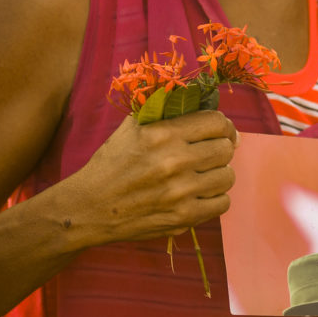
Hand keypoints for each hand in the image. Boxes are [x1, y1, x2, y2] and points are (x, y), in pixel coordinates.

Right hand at [63, 110, 238, 247]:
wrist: (90, 207)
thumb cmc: (110, 164)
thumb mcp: (130, 128)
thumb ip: (162, 111)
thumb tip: (196, 99)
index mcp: (162, 135)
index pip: (215, 122)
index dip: (223, 125)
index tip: (221, 130)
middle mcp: (175, 161)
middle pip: (225, 148)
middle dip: (222, 147)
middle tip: (213, 151)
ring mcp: (181, 192)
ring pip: (227, 176)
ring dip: (219, 172)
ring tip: (206, 173)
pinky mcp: (183, 217)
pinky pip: (222, 203)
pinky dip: (215, 197)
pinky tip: (201, 193)